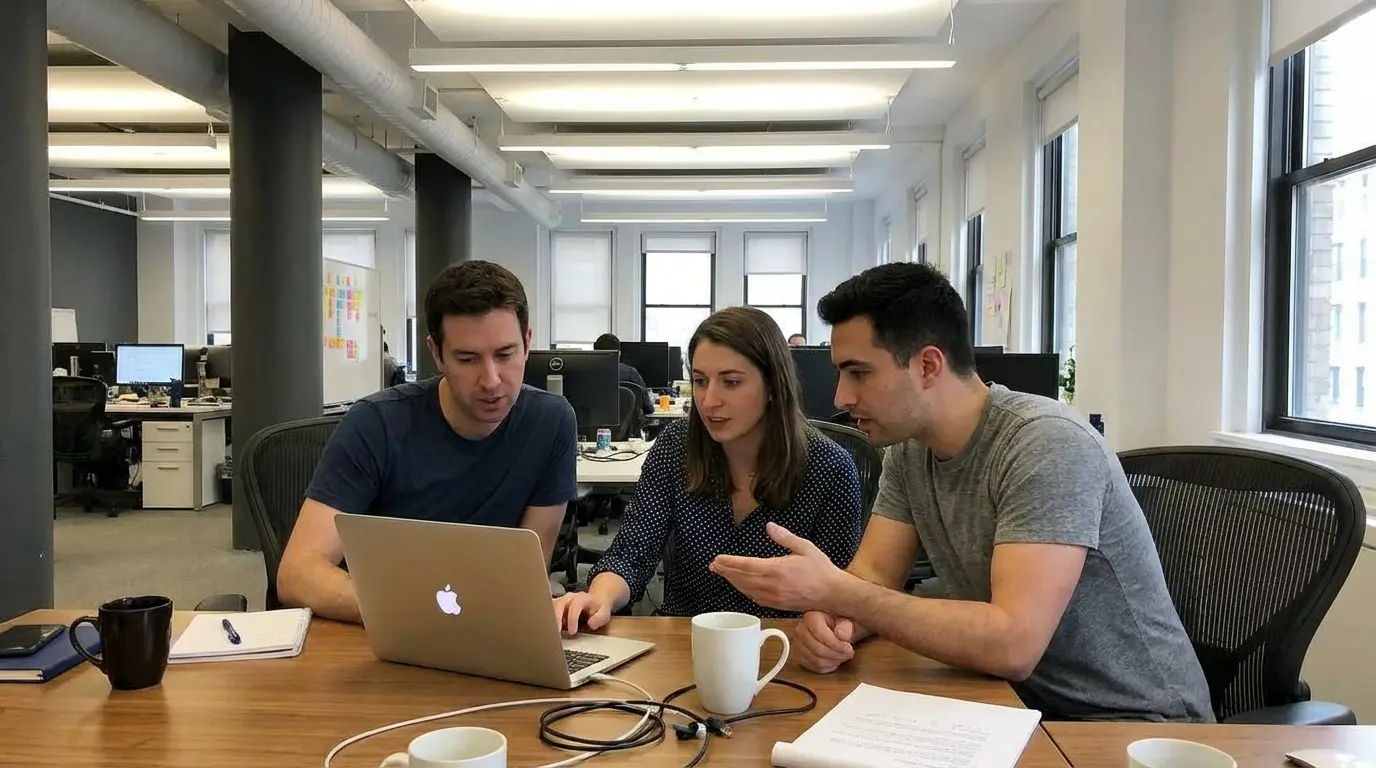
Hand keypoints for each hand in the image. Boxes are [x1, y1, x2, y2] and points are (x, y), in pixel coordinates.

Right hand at [553, 591, 611, 634]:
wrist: (594, 601)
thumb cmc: (597, 609)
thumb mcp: (604, 613)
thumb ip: (600, 618)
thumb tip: (591, 624)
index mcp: (581, 598)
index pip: (575, 606)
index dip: (572, 619)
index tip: (572, 632)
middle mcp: (569, 597)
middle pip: (559, 604)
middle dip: (557, 619)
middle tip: (556, 634)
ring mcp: (561, 600)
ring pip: (551, 607)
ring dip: (550, 620)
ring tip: (551, 633)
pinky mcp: (556, 606)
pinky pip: (548, 611)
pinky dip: (548, 620)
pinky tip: (549, 630)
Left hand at [708, 522, 847, 611]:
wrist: (833, 594)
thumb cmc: (821, 569)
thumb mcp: (804, 547)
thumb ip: (785, 537)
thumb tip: (769, 526)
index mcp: (778, 570)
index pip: (747, 566)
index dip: (730, 563)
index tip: (717, 559)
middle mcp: (773, 585)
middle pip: (742, 579)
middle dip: (726, 572)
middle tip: (714, 566)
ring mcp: (774, 597)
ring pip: (747, 590)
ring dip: (733, 582)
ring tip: (723, 574)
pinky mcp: (778, 605)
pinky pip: (756, 599)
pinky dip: (745, 591)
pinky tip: (742, 586)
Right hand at [794, 611, 856, 673]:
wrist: (836, 628)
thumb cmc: (841, 624)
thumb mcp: (848, 621)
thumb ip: (846, 626)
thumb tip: (841, 634)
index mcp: (811, 617)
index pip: (820, 634)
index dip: (836, 645)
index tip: (849, 649)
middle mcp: (801, 629)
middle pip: (817, 649)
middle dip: (836, 655)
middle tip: (848, 654)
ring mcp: (798, 644)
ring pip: (815, 660)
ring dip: (832, 662)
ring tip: (842, 656)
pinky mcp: (800, 655)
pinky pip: (813, 667)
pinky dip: (826, 667)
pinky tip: (835, 661)